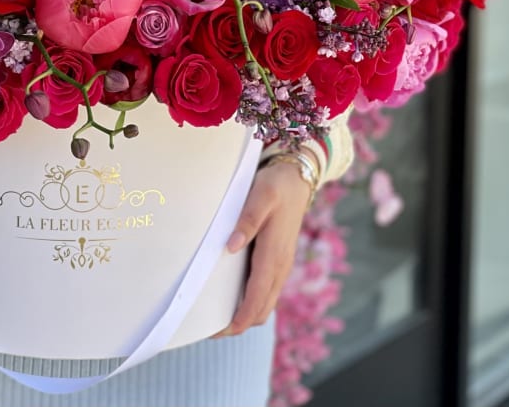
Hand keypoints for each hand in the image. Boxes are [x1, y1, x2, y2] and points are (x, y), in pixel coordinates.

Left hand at [212, 160, 312, 336]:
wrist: (297, 178)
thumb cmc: (276, 185)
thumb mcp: (260, 195)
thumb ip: (247, 220)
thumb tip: (231, 246)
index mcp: (274, 254)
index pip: (257, 297)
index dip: (240, 318)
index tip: (221, 330)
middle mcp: (280, 265)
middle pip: (262, 308)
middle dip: (240, 323)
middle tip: (211, 329)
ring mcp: (281, 264)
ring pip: (266, 301)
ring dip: (246, 314)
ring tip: (218, 316)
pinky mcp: (278, 259)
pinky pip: (266, 289)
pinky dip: (252, 301)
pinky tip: (233, 294)